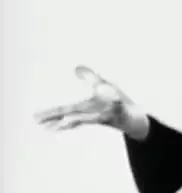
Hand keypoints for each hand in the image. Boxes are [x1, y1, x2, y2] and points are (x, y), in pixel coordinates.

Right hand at [34, 65, 148, 138]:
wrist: (136, 117)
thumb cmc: (118, 102)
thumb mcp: (102, 86)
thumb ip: (89, 77)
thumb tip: (76, 68)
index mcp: (87, 107)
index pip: (66, 110)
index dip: (51, 113)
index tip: (35, 118)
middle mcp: (94, 113)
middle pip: (74, 116)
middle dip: (58, 119)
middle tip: (41, 125)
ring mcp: (108, 114)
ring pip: (94, 116)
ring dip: (82, 118)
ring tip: (64, 123)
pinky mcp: (121, 113)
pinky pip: (118, 108)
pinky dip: (116, 104)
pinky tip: (116, 101)